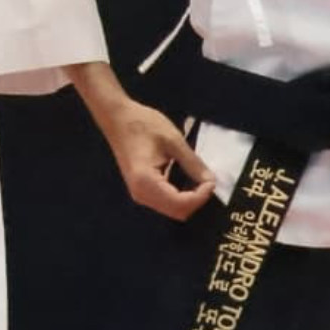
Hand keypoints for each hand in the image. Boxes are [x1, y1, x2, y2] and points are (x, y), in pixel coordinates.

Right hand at [68, 62, 214, 219]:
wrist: (118, 117)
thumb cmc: (143, 124)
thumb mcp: (173, 140)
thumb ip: (193, 164)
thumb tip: (211, 181)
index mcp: (146, 181)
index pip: (180, 203)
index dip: (201, 196)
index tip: (212, 180)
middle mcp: (141, 194)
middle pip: (177, 211)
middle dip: (197, 200)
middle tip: (208, 180)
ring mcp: (140, 193)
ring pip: (172, 209)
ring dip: (190, 199)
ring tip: (200, 179)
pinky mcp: (142, 189)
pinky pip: (166, 201)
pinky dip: (181, 195)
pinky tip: (188, 179)